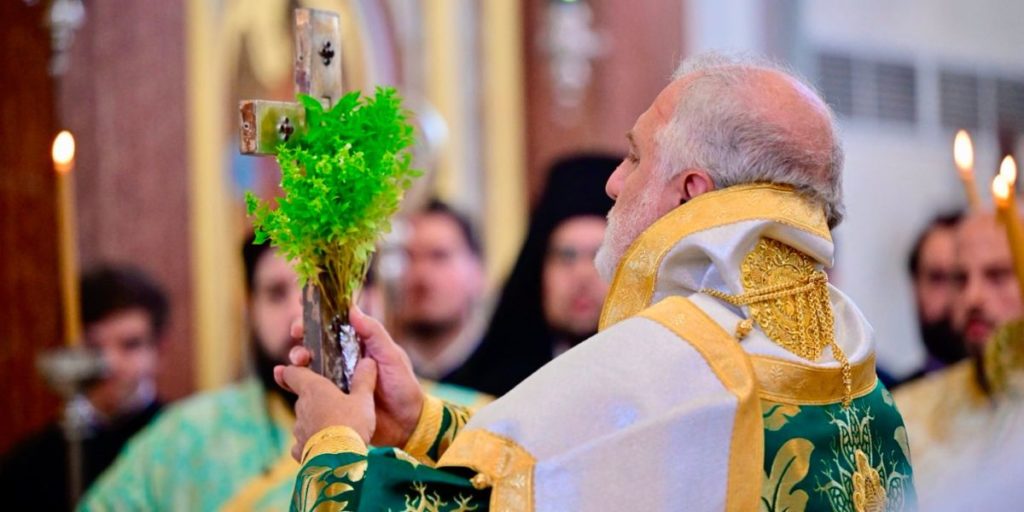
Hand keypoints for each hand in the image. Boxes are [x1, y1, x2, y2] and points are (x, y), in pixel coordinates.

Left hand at [274, 357, 377, 460]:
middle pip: (303, 397)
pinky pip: (304, 443)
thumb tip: (368, 361)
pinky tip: (327, 447)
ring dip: (316, 421)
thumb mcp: (364, 399)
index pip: (293, 373)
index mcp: (313, 389)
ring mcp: (299, 430)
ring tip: (336, 428)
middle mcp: (301, 407)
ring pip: (305, 420)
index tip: (300, 370)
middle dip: (316, 399)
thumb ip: (364, 379)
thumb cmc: (351, 424)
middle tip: (336, 402)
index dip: (295, 370)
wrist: (339, 460)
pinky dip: (313, 443)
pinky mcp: (300, 450)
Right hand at [282, 307, 424, 447]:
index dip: (316, 316)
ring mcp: (334, 379)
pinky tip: (280, 377)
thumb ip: (374, 334)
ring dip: (296, 358)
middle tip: (298, 337)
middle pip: (315, 342)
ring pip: (307, 364)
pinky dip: (290, 382)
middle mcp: (342, 359)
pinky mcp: (328, 399)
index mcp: (357, 345)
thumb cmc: (403, 386)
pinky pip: (306, 389)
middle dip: (302, 336)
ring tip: (297, 361)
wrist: (406, 424)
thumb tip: (352, 310)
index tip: (304, 309)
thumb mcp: (392, 356)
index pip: (333, 325)